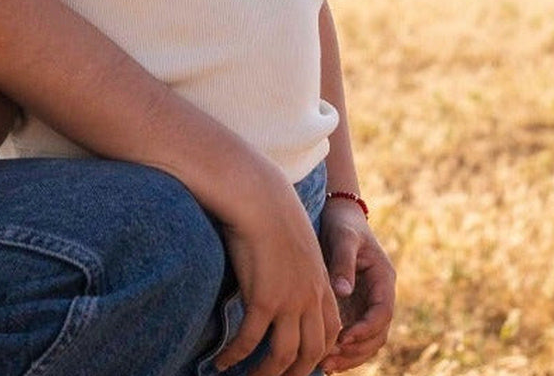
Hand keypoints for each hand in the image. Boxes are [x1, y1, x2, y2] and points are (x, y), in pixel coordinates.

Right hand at [215, 165, 340, 375]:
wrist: (260, 196)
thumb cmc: (272, 215)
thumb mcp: (297, 245)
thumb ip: (299, 270)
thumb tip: (287, 285)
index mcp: (321, 283)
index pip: (331, 331)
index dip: (320, 353)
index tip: (303, 363)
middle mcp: (310, 296)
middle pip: (311, 352)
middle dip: (295, 374)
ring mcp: (289, 299)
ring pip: (283, 356)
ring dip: (264, 375)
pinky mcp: (264, 298)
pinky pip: (250, 341)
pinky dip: (236, 357)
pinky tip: (222, 363)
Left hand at [319, 198, 395, 372]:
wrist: (338, 214)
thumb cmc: (342, 223)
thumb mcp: (343, 237)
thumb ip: (344, 263)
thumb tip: (343, 292)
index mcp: (384, 277)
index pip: (383, 312)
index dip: (366, 328)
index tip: (344, 337)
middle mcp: (379, 295)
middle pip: (378, 334)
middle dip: (356, 350)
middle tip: (330, 358)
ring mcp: (367, 304)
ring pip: (368, 341)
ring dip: (349, 356)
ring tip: (324, 365)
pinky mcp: (354, 309)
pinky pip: (354, 337)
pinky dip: (342, 351)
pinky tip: (323, 359)